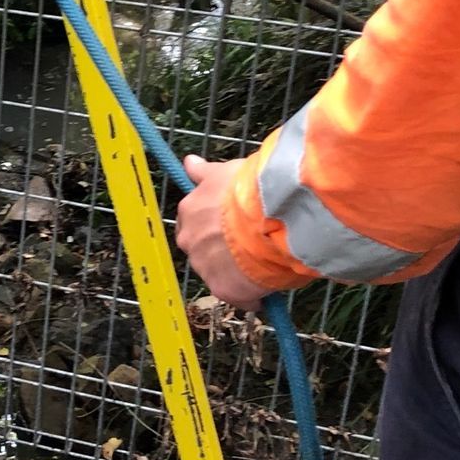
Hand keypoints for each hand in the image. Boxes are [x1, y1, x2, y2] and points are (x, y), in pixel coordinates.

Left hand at [174, 155, 269, 309]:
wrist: (270, 215)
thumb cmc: (250, 188)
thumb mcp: (225, 171)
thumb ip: (204, 172)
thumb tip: (189, 162)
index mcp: (189, 211)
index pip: (196, 223)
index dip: (216, 226)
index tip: (233, 227)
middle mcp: (190, 240)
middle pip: (204, 250)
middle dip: (223, 251)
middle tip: (251, 246)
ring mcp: (204, 266)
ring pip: (219, 274)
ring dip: (237, 273)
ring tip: (264, 265)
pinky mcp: (223, 289)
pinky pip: (238, 297)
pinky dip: (250, 297)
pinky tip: (267, 293)